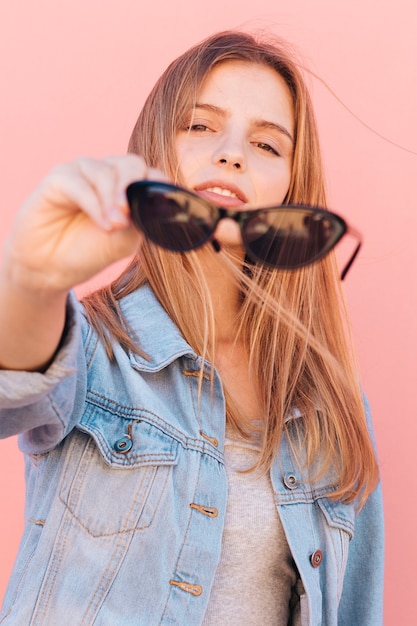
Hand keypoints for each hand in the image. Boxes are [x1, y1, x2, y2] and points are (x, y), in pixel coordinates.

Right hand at [2, 154, 163, 292]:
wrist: (52, 268)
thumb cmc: (89, 251)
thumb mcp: (124, 241)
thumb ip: (141, 220)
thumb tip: (157, 205)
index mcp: (128, 186)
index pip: (151, 175)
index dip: (157, 187)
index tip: (158, 208)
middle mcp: (107, 174)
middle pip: (132, 164)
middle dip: (133, 188)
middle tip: (128, 215)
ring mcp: (83, 173)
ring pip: (106, 171)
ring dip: (112, 200)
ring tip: (113, 226)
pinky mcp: (59, 177)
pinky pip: (80, 183)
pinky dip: (94, 204)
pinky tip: (101, 223)